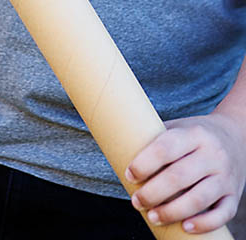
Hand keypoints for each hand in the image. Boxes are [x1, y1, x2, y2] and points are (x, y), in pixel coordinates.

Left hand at [125, 110, 245, 232]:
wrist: (237, 137)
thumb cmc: (195, 136)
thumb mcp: (179, 127)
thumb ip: (155, 138)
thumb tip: (119, 149)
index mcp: (194, 133)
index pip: (166, 148)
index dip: (144, 163)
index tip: (129, 175)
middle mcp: (212, 154)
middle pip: (179, 176)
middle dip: (153, 192)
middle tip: (136, 202)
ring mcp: (225, 176)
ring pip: (199, 198)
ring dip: (172, 211)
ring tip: (152, 216)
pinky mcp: (234, 196)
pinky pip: (221, 214)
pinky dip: (203, 224)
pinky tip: (185, 227)